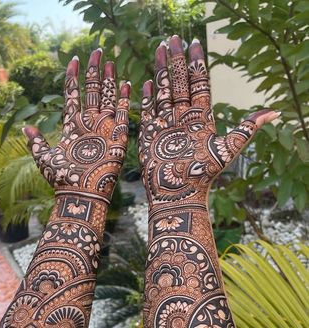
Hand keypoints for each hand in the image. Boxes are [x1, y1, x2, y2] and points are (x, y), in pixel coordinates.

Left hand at [24, 49, 129, 202]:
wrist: (80, 194)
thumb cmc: (62, 179)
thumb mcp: (44, 158)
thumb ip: (37, 142)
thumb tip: (24, 128)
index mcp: (72, 126)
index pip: (73, 95)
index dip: (73, 77)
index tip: (74, 58)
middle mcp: (89, 124)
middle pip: (93, 92)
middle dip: (94, 72)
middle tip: (96, 51)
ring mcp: (104, 130)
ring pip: (108, 99)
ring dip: (109, 81)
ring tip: (110, 61)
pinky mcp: (118, 139)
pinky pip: (124, 116)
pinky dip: (126, 101)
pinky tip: (127, 85)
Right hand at [139, 36, 279, 205]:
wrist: (178, 194)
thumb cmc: (203, 175)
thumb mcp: (228, 148)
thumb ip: (247, 128)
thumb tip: (275, 113)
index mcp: (201, 118)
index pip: (199, 83)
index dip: (197, 64)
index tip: (195, 44)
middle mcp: (183, 118)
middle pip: (180, 82)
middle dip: (176, 60)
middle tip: (173, 38)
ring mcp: (166, 126)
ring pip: (163, 92)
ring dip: (161, 72)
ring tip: (159, 49)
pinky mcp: (149, 136)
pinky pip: (147, 112)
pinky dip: (147, 97)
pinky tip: (147, 82)